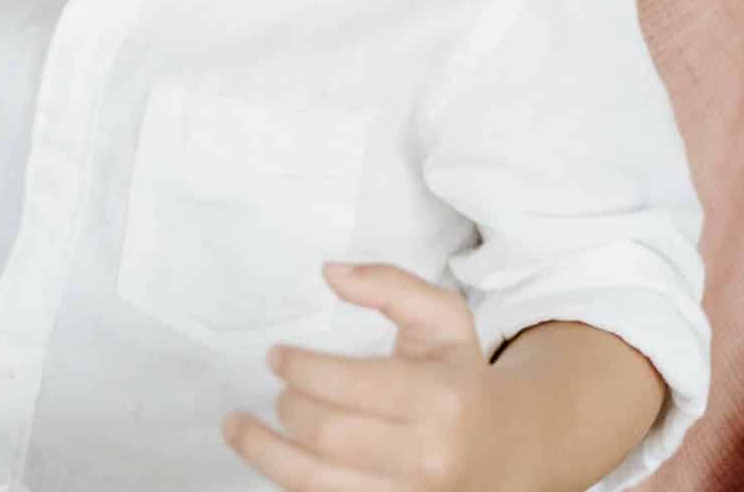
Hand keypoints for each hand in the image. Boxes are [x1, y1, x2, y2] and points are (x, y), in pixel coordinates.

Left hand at [226, 263, 529, 491]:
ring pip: (317, 485)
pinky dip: (289, 480)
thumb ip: (390, 285)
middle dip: (288, 407)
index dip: (301, 369)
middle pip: (329, 436)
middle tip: (277, 389)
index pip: (351, 386)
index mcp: (442, 398)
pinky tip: (272, 455)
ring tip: (237, 426)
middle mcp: (429, 457)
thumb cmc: (461, 376)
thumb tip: (330, 272)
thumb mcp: (444, 317)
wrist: (507, 448)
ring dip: (265, 453)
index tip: (275, 355)